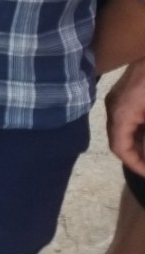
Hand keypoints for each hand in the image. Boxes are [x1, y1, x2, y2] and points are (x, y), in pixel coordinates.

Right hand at [107, 60, 144, 177]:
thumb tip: (144, 154)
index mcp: (121, 111)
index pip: (119, 147)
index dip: (136, 164)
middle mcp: (114, 105)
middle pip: (120, 139)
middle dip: (138, 153)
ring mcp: (119, 96)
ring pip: (124, 128)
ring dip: (139, 141)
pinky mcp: (126, 91)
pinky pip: (128, 117)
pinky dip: (139, 128)